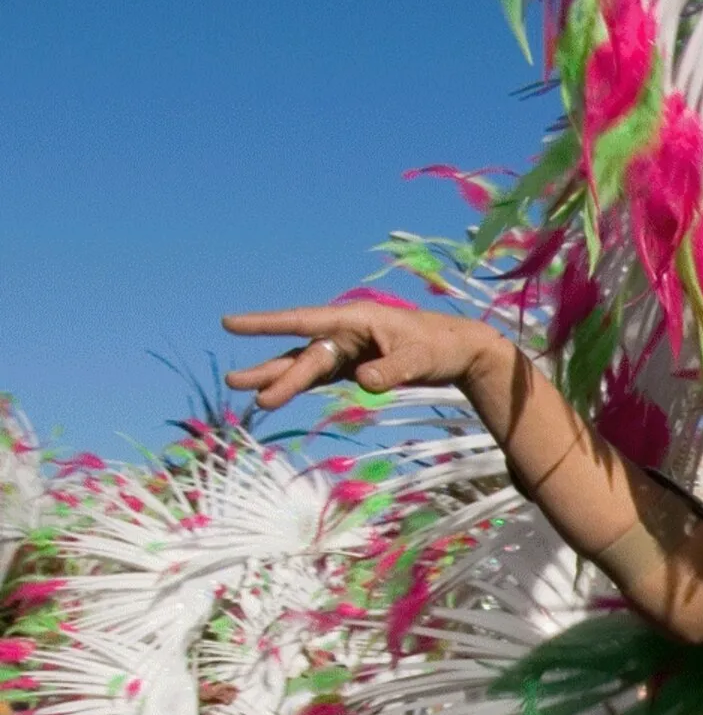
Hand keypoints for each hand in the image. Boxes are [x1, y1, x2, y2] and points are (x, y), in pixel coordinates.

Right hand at [221, 303, 516, 410]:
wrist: (460, 350)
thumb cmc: (440, 347)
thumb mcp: (421, 359)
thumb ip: (392, 370)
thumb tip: (363, 382)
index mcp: (355, 320)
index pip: (303, 321)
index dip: (266, 323)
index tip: (230, 323)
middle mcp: (345, 332)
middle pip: (302, 353)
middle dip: (272, 370)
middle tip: (235, 383)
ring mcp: (347, 349)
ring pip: (306, 365)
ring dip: (279, 379)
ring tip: (249, 394)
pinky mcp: (353, 366)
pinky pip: (320, 375)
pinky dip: (300, 385)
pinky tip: (275, 395)